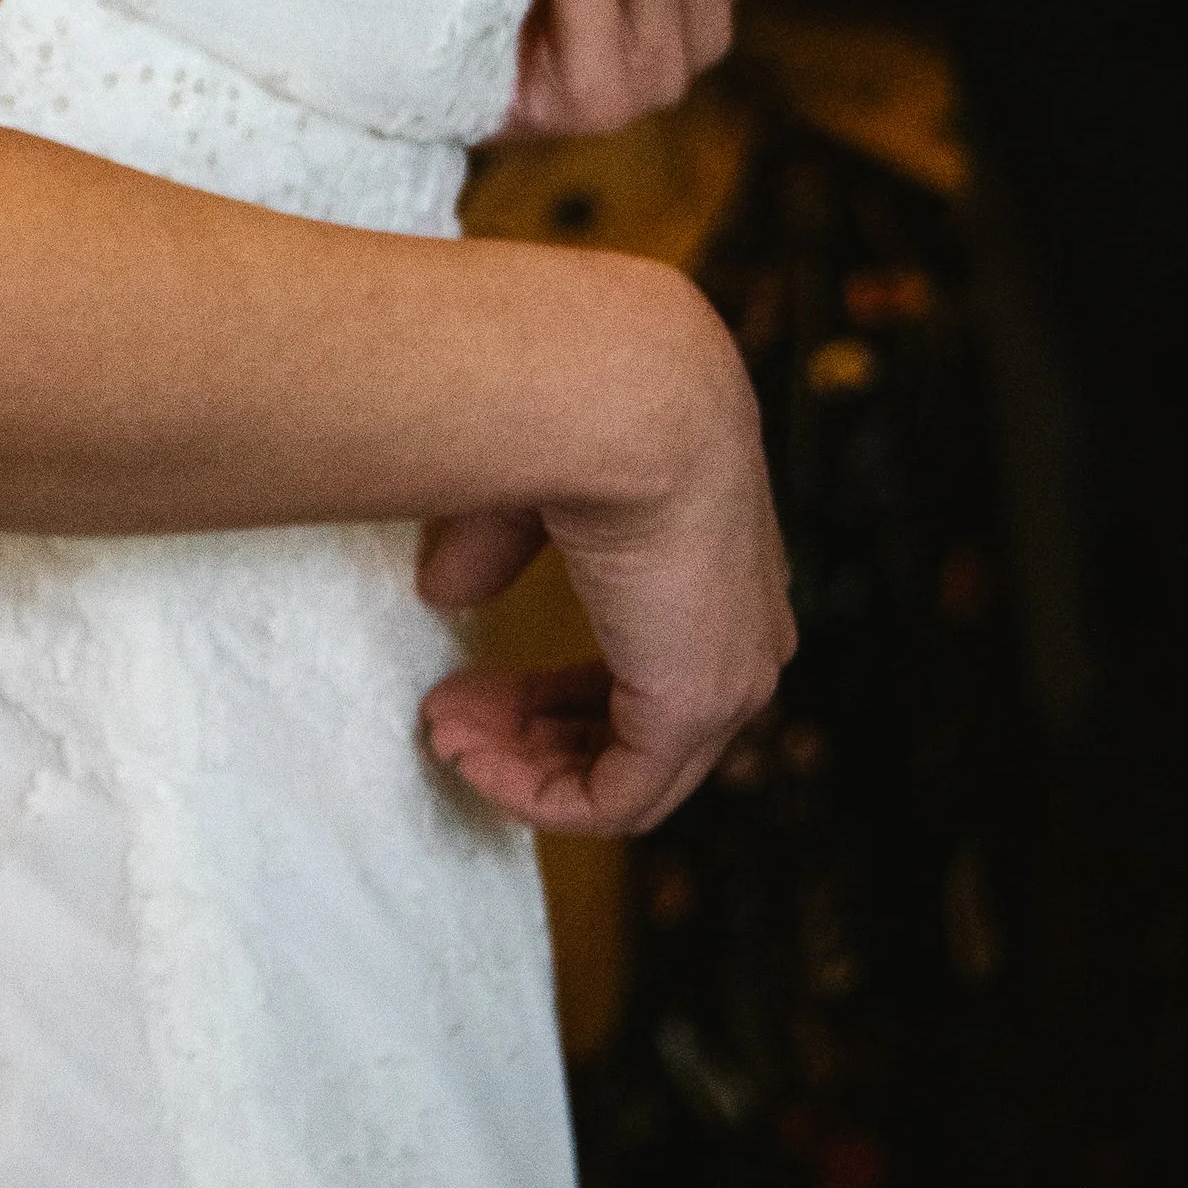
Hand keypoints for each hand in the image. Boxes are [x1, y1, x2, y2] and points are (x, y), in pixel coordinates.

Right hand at [414, 293, 791, 835]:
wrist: (621, 388)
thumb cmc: (578, 406)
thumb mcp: (533, 484)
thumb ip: (498, 544)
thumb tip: (446, 591)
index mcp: (722, 568)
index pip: (651, 663)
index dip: (557, 689)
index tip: (473, 684)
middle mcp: (745, 630)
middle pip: (642, 731)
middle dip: (534, 732)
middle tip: (446, 716)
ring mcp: (731, 677)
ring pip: (630, 774)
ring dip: (524, 767)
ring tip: (442, 734)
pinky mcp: (695, 707)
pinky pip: (614, 799)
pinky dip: (536, 794)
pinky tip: (470, 755)